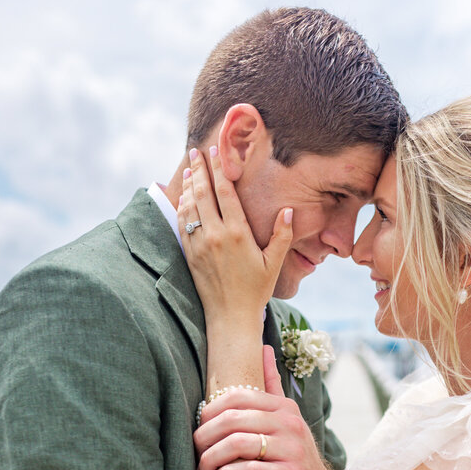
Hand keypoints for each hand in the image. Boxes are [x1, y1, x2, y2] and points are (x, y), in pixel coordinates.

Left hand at [178, 147, 292, 321]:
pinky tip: (184, 197)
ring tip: (190, 169)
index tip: (215, 152)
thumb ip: (282, 235)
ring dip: (188, 185)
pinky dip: (182, 206)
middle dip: (199, 170)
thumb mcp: (274, 263)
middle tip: (196, 152)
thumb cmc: (255, 291)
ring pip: (189, 207)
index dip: (219, 169)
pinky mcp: (189, 255)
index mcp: (238, 234)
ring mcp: (199, 245)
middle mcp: (215, 236)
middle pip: (203, 194)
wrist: (230, 317)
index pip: (225, 192)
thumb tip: (288, 210)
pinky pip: (183, 224)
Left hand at [195, 346, 339, 469]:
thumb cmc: (291, 451)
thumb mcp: (286, 416)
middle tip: (194, 452)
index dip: (209, 411)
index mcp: (284, 407)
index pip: (237, 397)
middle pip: (233, 420)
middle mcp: (290, 424)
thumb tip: (264, 348)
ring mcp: (293, 450)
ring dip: (211, 459)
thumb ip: (272, 386)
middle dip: (205, 437)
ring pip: (238, 445)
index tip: (198, 427)